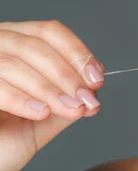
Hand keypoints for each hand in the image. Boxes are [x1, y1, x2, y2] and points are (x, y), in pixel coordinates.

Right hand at [0, 20, 103, 170]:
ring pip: (14, 64)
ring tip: (70, 108)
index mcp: (15, 44)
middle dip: (68, 75)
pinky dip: (22, 99)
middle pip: (35, 46)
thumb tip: (94, 85)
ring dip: (49, 89)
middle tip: (86, 99)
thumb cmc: (6, 139)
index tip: (96, 78)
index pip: (50, 32)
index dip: (77, 53)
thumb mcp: (47, 116)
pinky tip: (42, 112)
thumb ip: (69, 98)